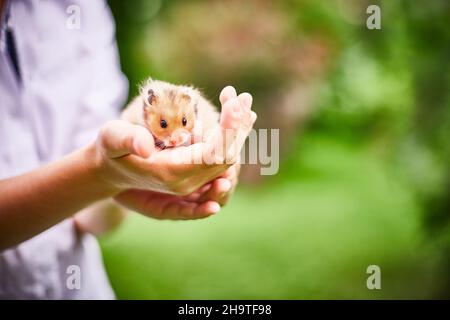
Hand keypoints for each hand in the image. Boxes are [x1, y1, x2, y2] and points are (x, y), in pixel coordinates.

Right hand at [92, 86, 254, 216]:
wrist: (112, 170)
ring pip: (229, 156)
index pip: (213, 153)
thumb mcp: (111, 140)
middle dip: (238, 124)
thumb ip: (126, 140)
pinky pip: (222, 156)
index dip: (228, 129)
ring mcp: (194, 179)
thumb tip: (146, 146)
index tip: (234, 102)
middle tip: (243, 96)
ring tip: (244, 101)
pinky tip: (242, 117)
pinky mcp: (196, 172)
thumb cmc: (111, 150)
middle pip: (227, 155)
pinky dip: (234, 135)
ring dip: (240, 128)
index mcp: (172, 173)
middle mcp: (188, 180)